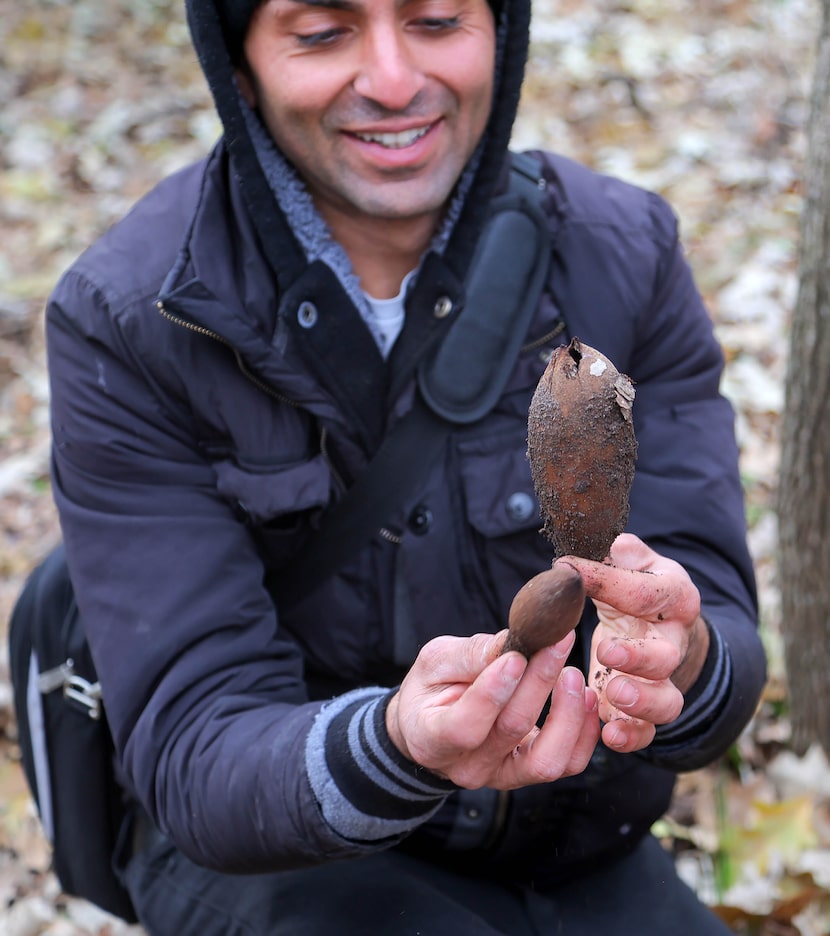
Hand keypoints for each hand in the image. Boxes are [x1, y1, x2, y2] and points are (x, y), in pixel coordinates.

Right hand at [385, 629, 599, 789]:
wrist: (432, 726)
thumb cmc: (430, 690)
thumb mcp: (434, 662)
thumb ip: (470, 655)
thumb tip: (514, 642)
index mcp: (432, 739)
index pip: (464, 727)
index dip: (492, 693)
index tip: (515, 656)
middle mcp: (468, 767)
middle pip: (512, 730)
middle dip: (539, 681)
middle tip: (556, 643)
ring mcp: (502, 776)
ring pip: (546, 758)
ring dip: (568, 713)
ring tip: (572, 674)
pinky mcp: (529, 773)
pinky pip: (567, 764)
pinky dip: (584, 732)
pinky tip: (584, 697)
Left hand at [558, 533, 707, 753]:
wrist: (651, 622)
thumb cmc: (634, 584)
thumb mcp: (629, 561)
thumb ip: (620, 554)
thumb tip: (613, 546)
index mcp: (674, 596)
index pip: (648, 590)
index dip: (609, 581)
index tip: (570, 570)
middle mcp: (674, 641)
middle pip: (668, 656)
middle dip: (640, 658)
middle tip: (607, 652)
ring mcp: (662, 680)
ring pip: (667, 701)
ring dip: (642, 703)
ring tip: (614, 695)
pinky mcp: (644, 710)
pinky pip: (646, 731)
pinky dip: (631, 737)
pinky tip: (608, 736)